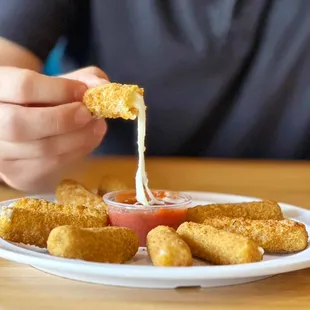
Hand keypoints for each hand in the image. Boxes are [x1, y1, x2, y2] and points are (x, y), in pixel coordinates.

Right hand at [0, 66, 108, 191]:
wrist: (26, 126)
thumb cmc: (44, 99)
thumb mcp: (61, 82)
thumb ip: (84, 79)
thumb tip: (103, 88)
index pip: (23, 87)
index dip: (59, 90)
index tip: (84, 92)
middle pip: (20, 124)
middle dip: (63, 119)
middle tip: (89, 114)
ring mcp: (0, 152)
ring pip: (40, 149)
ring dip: (77, 138)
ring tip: (98, 126)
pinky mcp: (16, 173)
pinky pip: (50, 165)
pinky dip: (76, 152)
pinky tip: (88, 140)